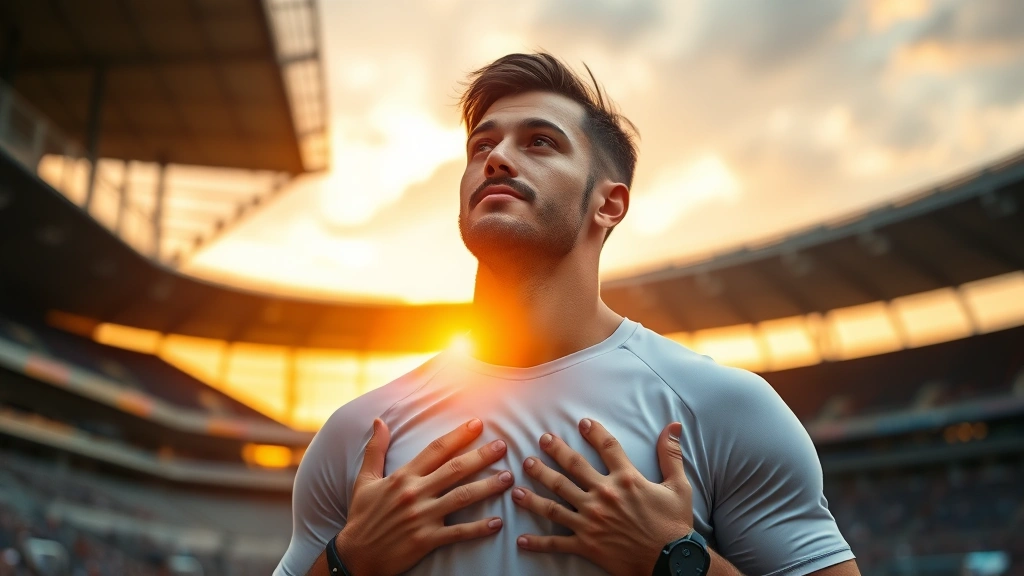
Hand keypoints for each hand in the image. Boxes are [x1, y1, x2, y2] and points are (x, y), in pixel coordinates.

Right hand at [335, 418, 513, 575]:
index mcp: (403, 476)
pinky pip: (458, 532)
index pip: (436, 450)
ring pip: (462, 497)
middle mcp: (415, 493)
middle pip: (455, 469)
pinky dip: (479, 528)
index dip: (458, 435)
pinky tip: (497, 522)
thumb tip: (379, 421)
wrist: (355, 555)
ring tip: (507, 477)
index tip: (478, 424)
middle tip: (503, 446)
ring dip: (488, 486)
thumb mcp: (364, 480)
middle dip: (481, 456)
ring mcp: (422, 517)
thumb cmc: (361, 516)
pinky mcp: (426, 540)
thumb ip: (376, 449)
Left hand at [512, 418, 692, 575]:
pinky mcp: (586, 544)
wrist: (671, 562)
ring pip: (555, 501)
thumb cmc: (675, 525)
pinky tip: (521, 539)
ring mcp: (591, 520)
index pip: (606, 447)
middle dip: (554, 452)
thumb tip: (674, 426)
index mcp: (626, 479)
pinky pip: (556, 543)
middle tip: (542, 440)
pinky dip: (538, 543)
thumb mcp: (679, 486)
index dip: (594, 432)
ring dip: (535, 488)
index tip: (582, 423)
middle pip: (572, 467)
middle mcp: (604, 496)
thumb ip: (671, 455)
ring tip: (519, 479)